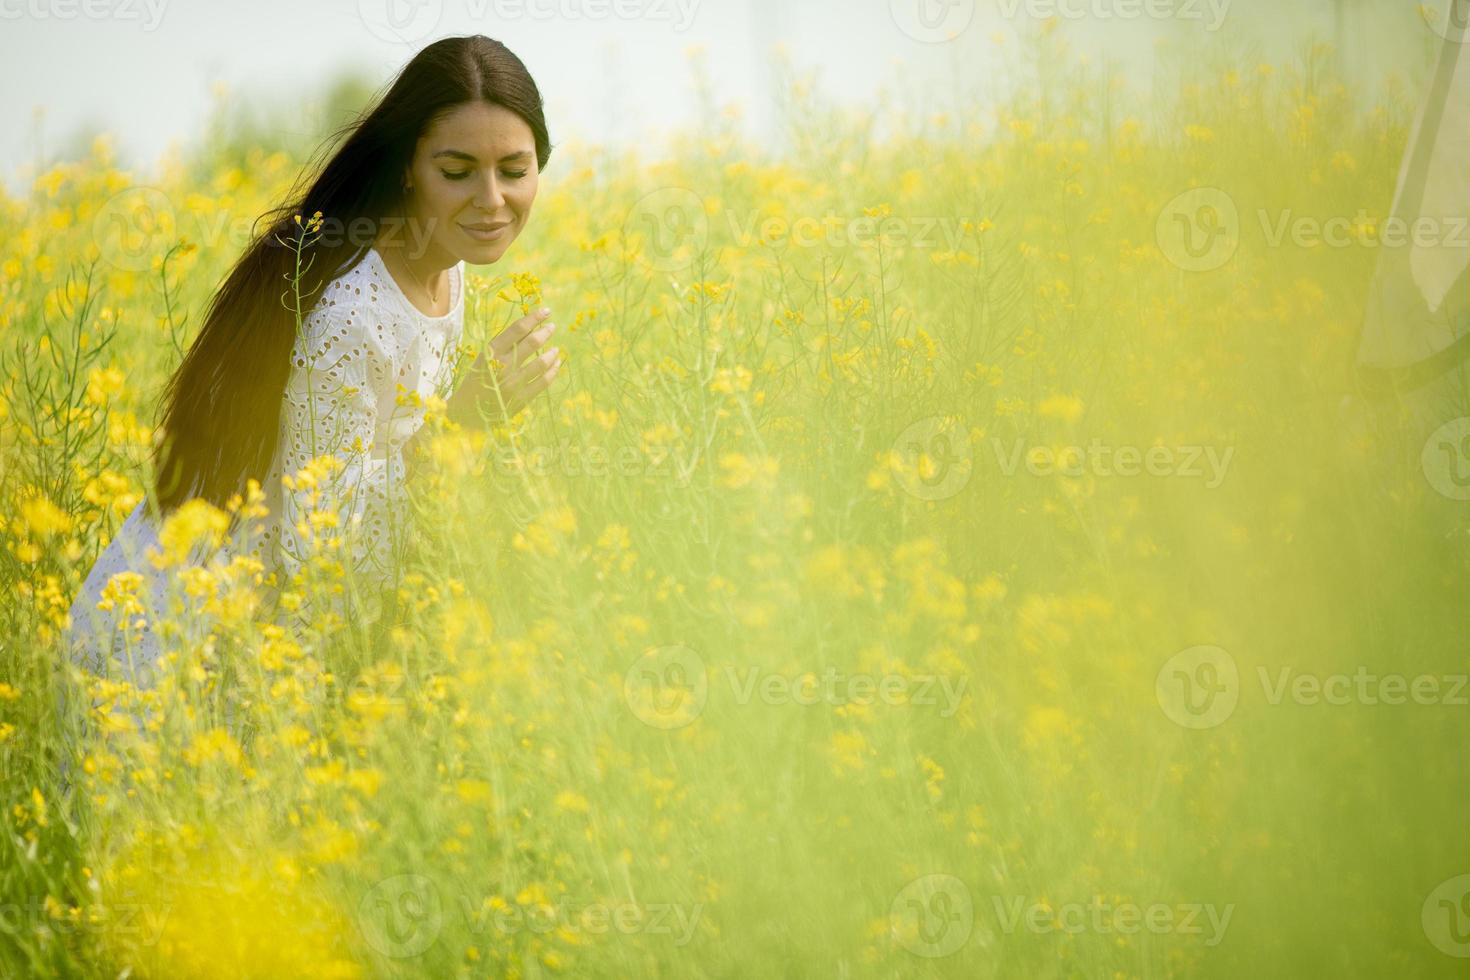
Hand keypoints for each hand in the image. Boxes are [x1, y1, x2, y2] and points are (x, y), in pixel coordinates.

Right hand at [448, 305, 564, 429]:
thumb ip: (505, 345)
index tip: (546, 311)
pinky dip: (553, 370)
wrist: (466, 412)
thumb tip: (531, 328)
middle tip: (552, 327)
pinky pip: (543, 382)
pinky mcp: (520, 399)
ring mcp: (512, 383)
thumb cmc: (477, 380)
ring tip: (556, 349)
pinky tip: (556, 364)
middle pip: (532, 343)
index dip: (534, 318)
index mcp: (491, 352)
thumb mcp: (484, 359)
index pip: (517, 329)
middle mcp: (502, 366)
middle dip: (545, 332)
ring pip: (541, 363)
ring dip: (551, 353)